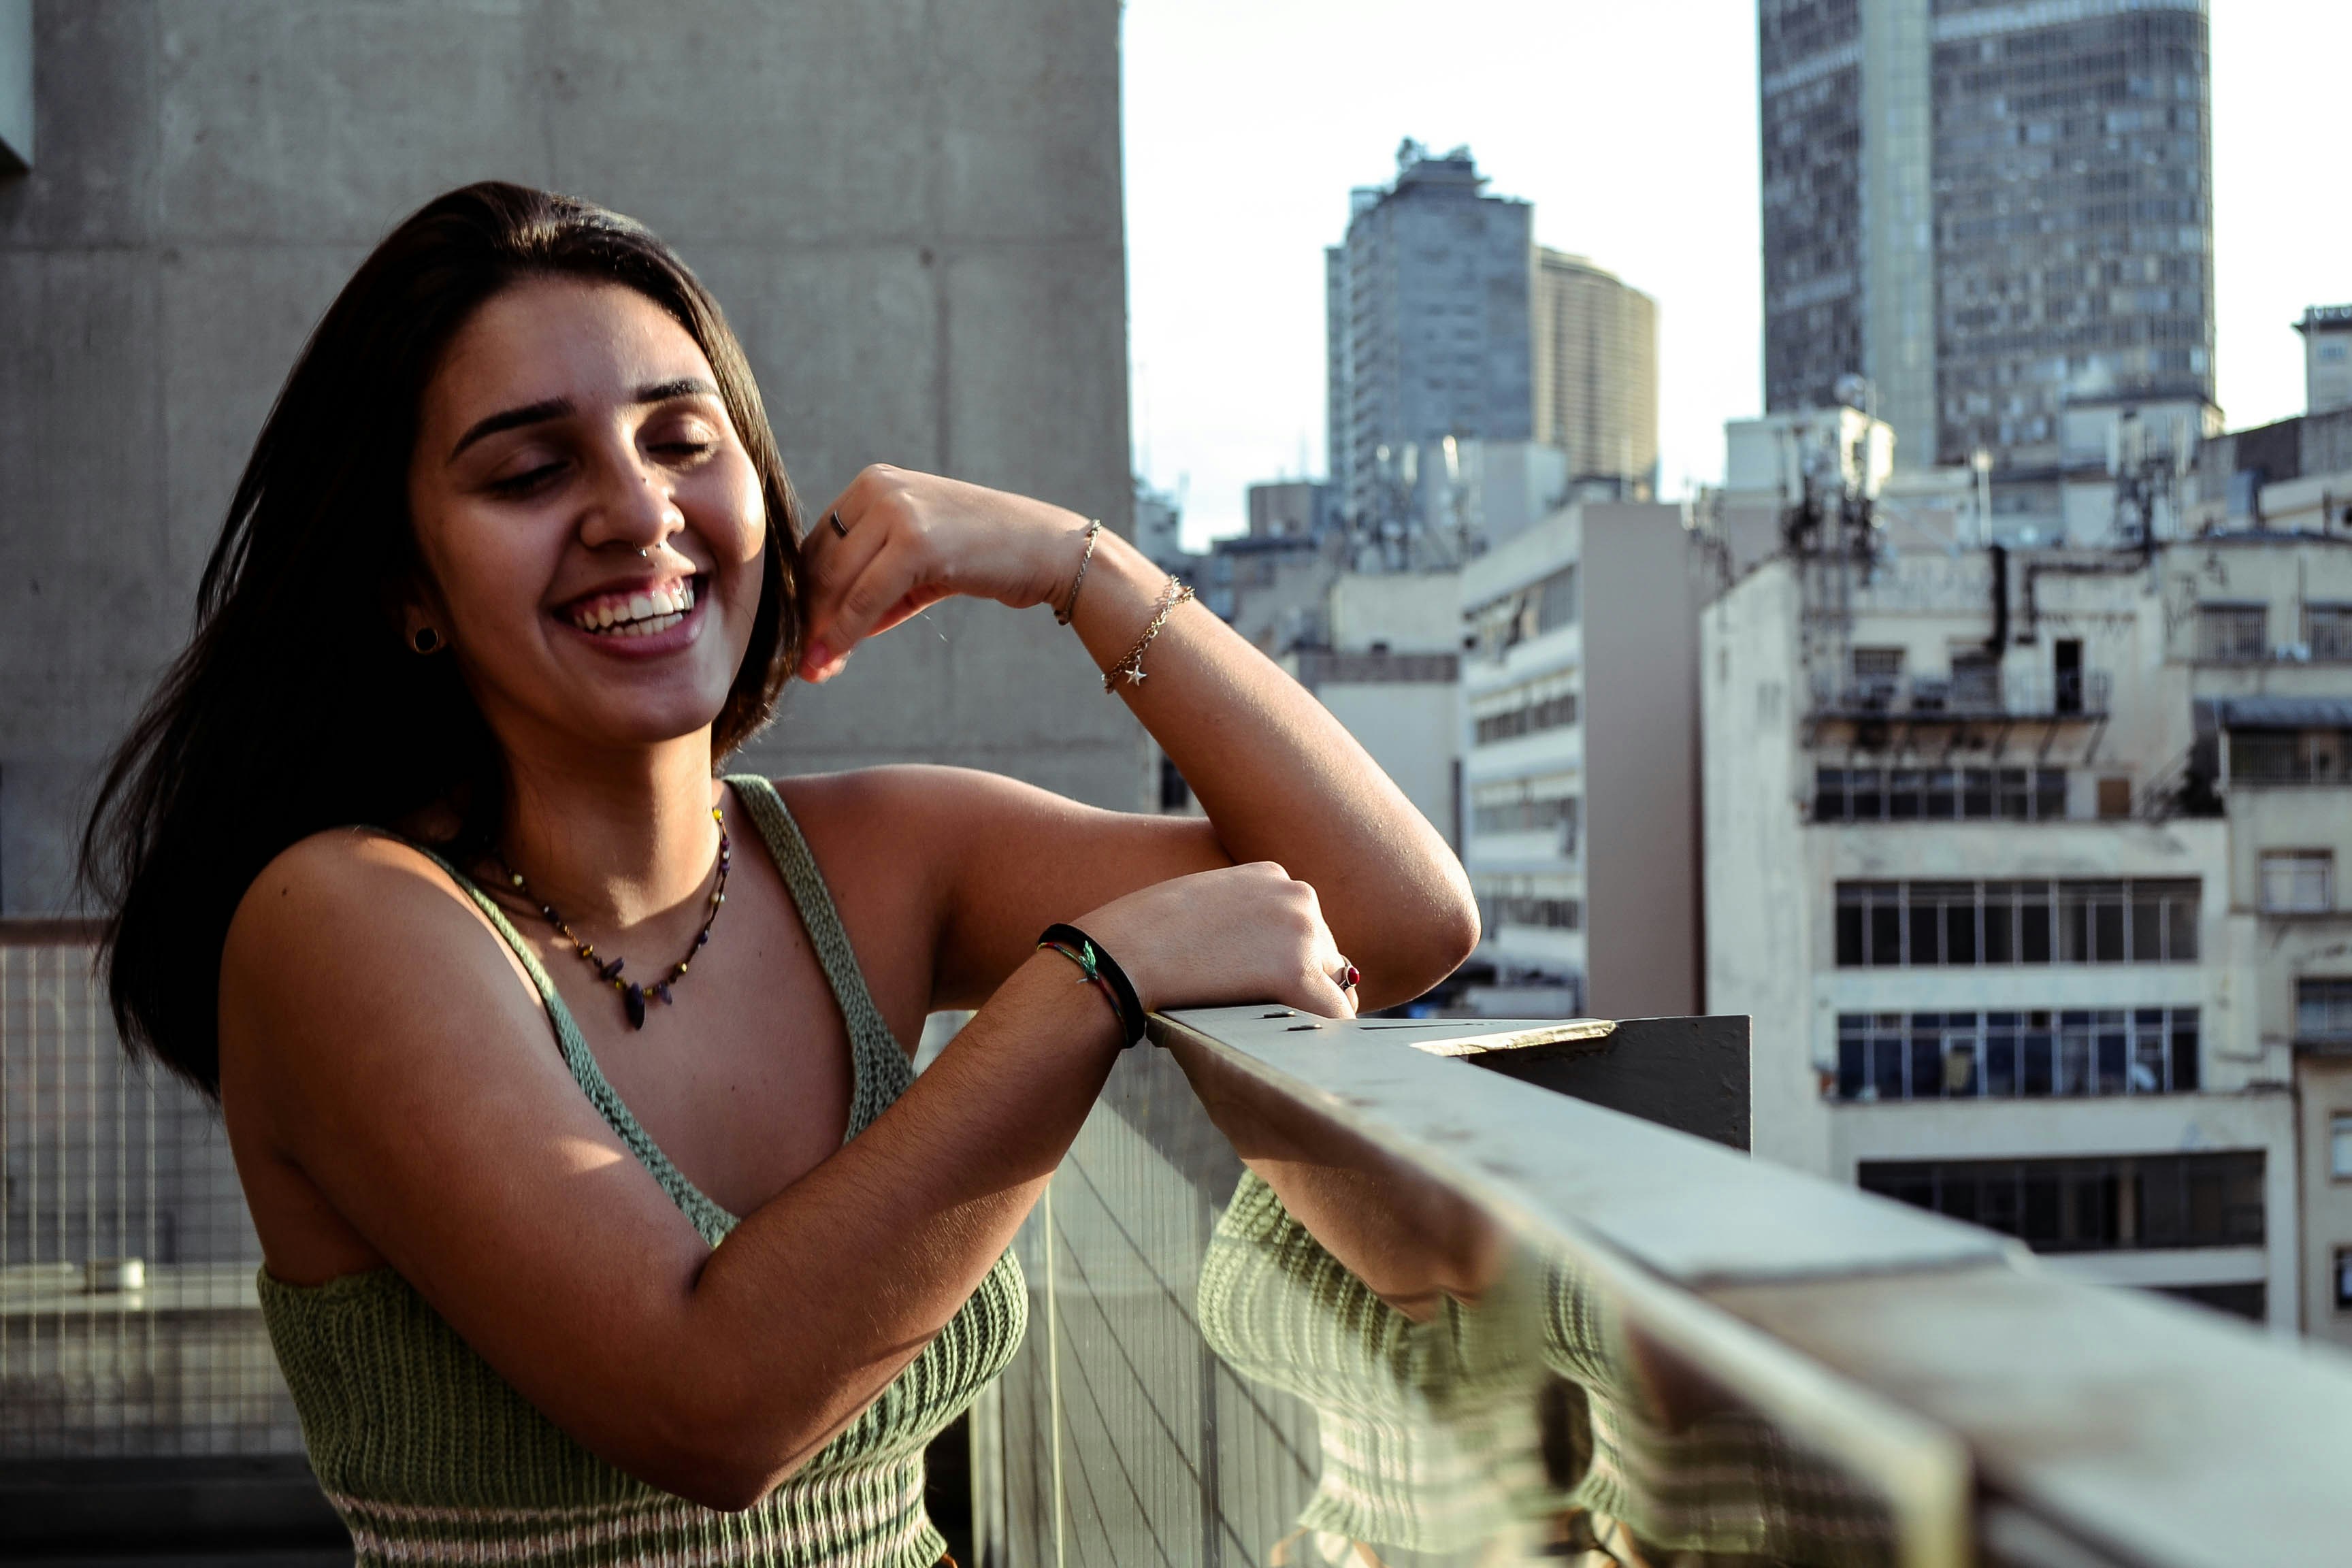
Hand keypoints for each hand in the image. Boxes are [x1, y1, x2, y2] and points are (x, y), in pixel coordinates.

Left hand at [796, 466, 1090, 681]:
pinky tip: (832, 659)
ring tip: (813, 669)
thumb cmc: (983, 558)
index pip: (819, 544)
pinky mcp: (916, 540)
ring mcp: (896, 508)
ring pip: (836, 581)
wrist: (1048, 549)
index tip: (800, 638)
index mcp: (873, 482)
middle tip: (801, 663)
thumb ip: (869, 587)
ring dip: (820, 630)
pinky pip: (864, 596)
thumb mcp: (916, 566)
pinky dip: (844, 632)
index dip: (805, 595)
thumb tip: (819, 639)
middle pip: (820, 562)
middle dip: (808, 617)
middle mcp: (878, 486)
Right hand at [1069, 862, 1359, 1020]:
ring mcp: (1302, 929)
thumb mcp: (1202, 907)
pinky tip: (1288, 1041)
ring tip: (1253, 1018)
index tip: (1257, 986)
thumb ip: (1242, 923)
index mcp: (1272, 875)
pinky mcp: (1296, 971)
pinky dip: (1321, 1032)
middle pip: (1325, 955)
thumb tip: (1268, 963)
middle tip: (1251, 1008)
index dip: (1284, 961)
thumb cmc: (1144, 937)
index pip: (1305, 926)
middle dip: (1298, 984)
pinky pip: (1336, 1013)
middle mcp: (1297, 894)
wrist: (1121, 953)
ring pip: (1332, 984)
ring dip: (1303, 1006)